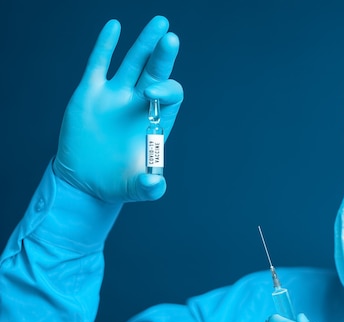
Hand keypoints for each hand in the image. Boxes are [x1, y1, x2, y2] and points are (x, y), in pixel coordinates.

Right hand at [54, 16, 183, 202]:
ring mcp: (115, 95)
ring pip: (133, 62)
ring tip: (160, 23)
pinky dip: (105, 45)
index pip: (169, 95)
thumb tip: (156, 185)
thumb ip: (149, 188)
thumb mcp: (136, 190)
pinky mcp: (90, 93)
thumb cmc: (117, 184)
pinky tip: (114, 26)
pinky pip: (98, 64)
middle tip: (170, 37)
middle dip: (164, 56)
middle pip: (156, 72)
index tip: (150, 94)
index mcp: (155, 121)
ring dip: (145, 43)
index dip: (165, 89)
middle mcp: (139, 104)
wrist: (86, 181)